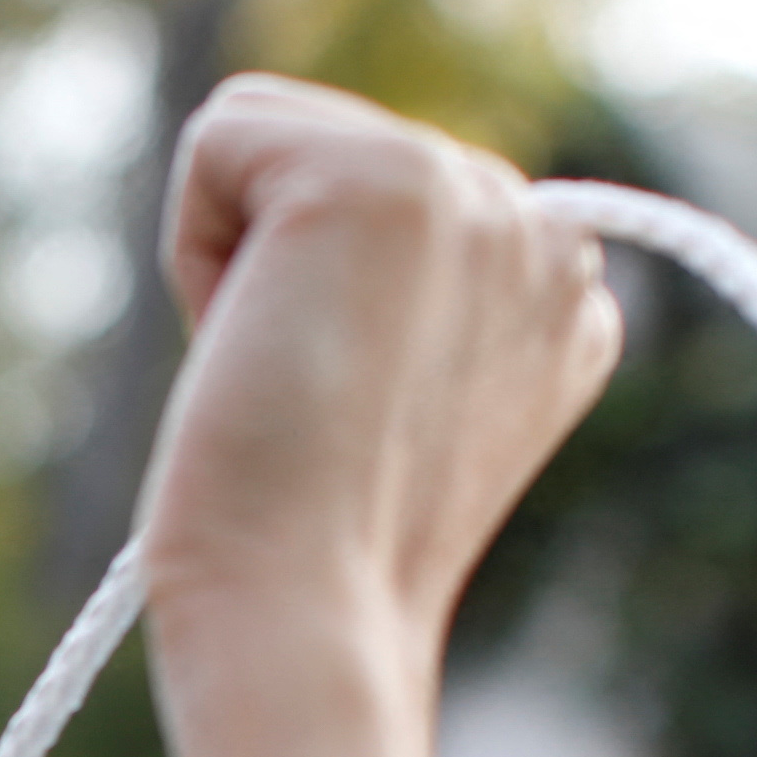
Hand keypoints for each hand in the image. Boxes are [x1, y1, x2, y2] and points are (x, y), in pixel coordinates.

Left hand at [134, 75, 619, 656]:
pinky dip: (193, 247)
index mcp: (563, 298)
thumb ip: (404, 307)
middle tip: (308, 407)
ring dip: (237, 258)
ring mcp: (475, 193)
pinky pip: (218, 135)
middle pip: (332, 154)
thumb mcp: (392, 410)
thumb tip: (332, 251)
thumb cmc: (310, 557)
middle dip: (280, 270)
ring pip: (274, 136)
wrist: (301, 621)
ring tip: (287, 375)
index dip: (327, 310)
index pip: (394, 214)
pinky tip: (251, 343)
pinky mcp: (377, 175)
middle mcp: (543, 234)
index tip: (345, 427)